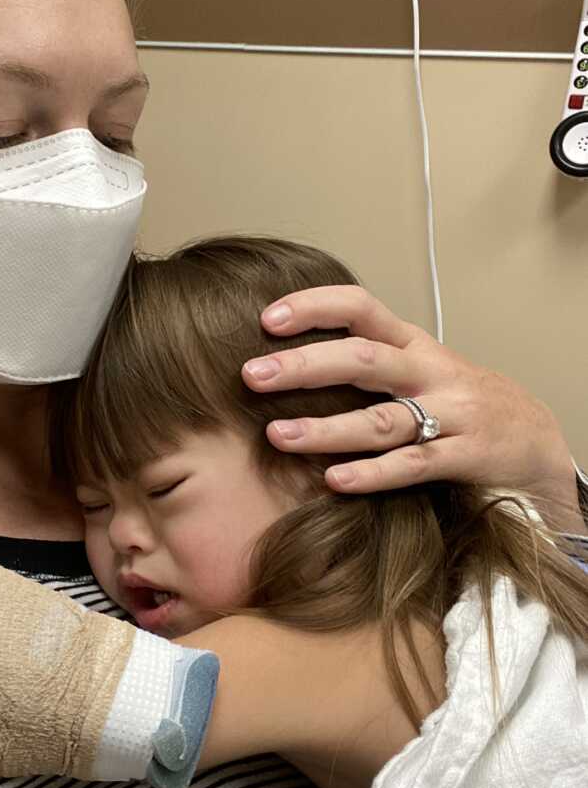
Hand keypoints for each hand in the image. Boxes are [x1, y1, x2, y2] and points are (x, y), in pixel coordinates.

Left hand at [242, 286, 579, 527]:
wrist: (535, 439)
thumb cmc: (456, 402)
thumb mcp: (414, 368)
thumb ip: (362, 360)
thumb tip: (280, 356)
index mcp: (411, 343)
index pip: (360, 308)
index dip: (314, 307)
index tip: (266, 318)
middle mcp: (430, 372)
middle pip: (363, 361)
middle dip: (304, 366)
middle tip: (252, 375)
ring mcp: (451, 414)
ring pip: (382, 419)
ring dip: (326, 428)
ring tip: (277, 435)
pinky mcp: (466, 457)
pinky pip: (414, 465)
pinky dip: (373, 474)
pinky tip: (333, 480)